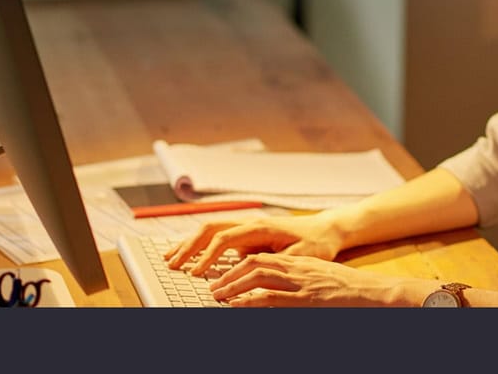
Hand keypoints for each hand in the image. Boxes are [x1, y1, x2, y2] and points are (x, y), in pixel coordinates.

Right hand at [164, 212, 345, 276]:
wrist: (327, 229)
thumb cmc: (317, 243)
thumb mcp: (300, 257)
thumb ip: (275, 264)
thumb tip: (253, 275)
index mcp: (260, 227)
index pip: (224, 239)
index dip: (207, 256)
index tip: (195, 273)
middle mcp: (249, 223)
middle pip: (209, 230)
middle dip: (188, 247)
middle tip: (171, 264)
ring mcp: (247, 226)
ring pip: (210, 230)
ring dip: (189, 243)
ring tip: (170, 257)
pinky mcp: (248, 234)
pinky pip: (218, 237)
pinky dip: (200, 245)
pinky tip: (189, 254)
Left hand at [208, 253, 431, 306]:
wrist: (375, 291)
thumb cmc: (348, 289)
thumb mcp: (319, 278)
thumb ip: (298, 281)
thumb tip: (275, 292)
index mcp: (300, 262)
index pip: (262, 256)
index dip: (238, 264)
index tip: (222, 273)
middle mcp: (298, 268)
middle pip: (255, 263)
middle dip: (230, 273)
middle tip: (213, 286)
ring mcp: (302, 283)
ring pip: (259, 277)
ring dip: (234, 286)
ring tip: (218, 295)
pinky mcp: (307, 298)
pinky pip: (272, 298)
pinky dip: (251, 301)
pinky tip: (237, 306)